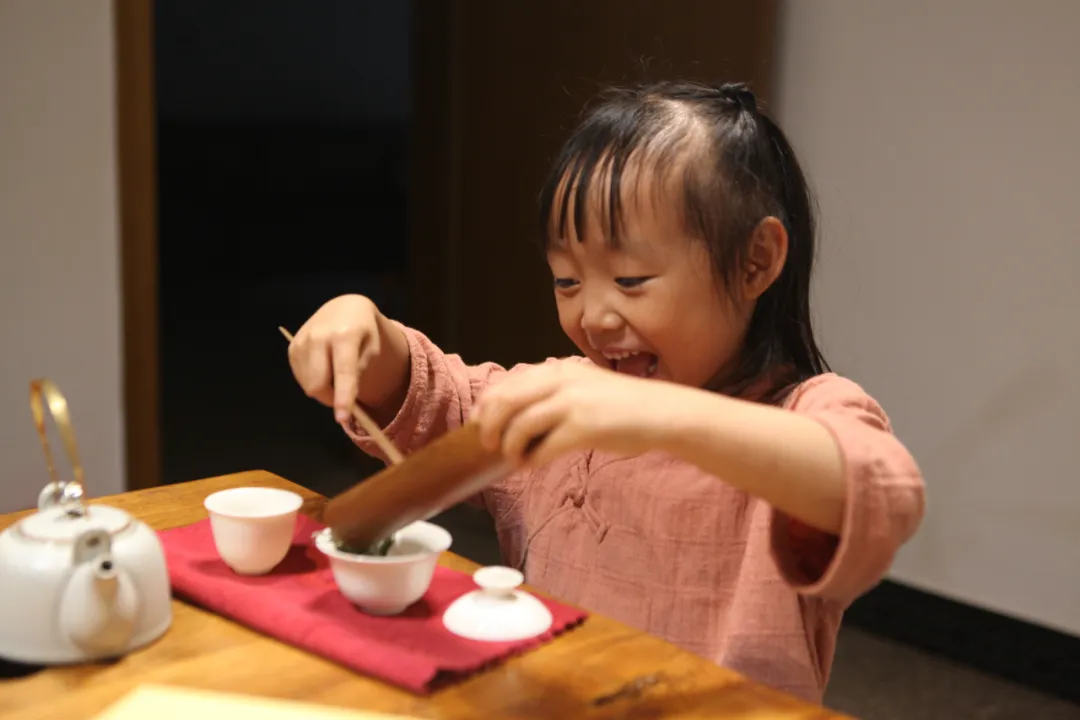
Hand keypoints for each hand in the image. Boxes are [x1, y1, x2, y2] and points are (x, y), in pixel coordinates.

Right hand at [287, 294, 383, 422]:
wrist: (343, 308)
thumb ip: (359, 372)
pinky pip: (301, 378)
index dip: (343, 397)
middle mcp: (319, 336)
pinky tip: (323, 368)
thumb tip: (344, 399)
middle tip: (343, 398)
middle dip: (330, 399)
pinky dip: (313, 381)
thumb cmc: (363, 331)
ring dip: (323, 390)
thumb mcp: (372, 348)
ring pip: (308, 384)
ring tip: (335, 374)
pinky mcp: (292, 347)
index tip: (342, 418)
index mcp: (345, 335)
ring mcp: (302, 341)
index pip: (343, 372)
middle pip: (317, 384)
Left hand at [472, 361, 686, 466]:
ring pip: (520, 424)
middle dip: (490, 425)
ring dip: (510, 445)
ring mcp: (572, 403)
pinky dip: (531, 458)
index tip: (478, 420)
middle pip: (506, 401)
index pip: (508, 383)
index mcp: (559, 370)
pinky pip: (544, 447)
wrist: (661, 413)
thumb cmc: (624, 406)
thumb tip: (519, 418)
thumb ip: (555, 394)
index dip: (487, 403)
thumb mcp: (585, 387)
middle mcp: (562, 381)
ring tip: (513, 458)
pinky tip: (531, 465)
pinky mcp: (584, 427)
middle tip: (488, 444)